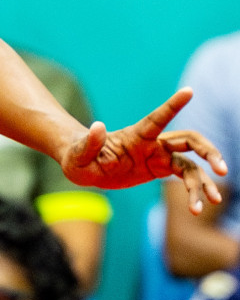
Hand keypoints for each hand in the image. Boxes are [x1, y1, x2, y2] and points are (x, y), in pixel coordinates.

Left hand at [60, 88, 227, 213]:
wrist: (83, 167)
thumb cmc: (77, 157)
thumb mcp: (77, 153)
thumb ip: (89, 142)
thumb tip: (97, 126)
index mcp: (135, 136)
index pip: (158, 118)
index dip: (173, 105)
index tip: (189, 91)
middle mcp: (152, 143)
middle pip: (189, 140)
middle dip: (208, 151)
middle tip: (222, 168)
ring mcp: (158, 156)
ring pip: (191, 165)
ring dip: (204, 182)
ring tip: (212, 202)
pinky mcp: (159, 169)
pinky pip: (185, 179)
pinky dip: (195, 192)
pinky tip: (198, 209)